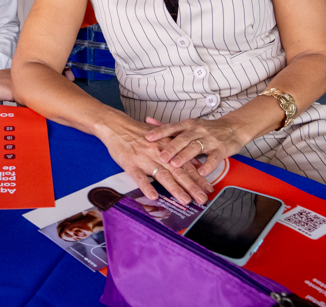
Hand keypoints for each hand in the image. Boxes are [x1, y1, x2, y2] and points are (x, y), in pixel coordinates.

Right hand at [96, 112, 212, 204]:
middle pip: (178, 172)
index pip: (186, 164)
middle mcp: (159, 154)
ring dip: (175, 189)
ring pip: (163, 175)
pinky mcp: (130, 164)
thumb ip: (177, 150)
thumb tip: (193, 162)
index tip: (208, 189)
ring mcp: (145, 159)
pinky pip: (139, 177)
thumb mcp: (161, 137)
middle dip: (192, 186)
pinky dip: (146, 186)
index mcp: (167, 147)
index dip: (198, 177)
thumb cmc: (139, 133)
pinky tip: (153, 196)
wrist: (117, 125)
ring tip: (185, 200)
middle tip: (202, 199)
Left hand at [144, 115, 249, 179]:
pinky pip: (214, 158)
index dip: (160, 132)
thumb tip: (148, 121)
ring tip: (175, 164)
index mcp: (188, 125)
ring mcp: (210, 140)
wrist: (233, 128)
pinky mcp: (221, 149)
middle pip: (182, 138)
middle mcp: (198, 130)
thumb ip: (168, 126)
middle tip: (160, 156)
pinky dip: (208, 165)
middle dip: (171, 148)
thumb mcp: (187, 125)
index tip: (147, 137)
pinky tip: (201, 172)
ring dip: (185, 156)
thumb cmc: (206, 129)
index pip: (172, 127)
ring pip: (196, 147)